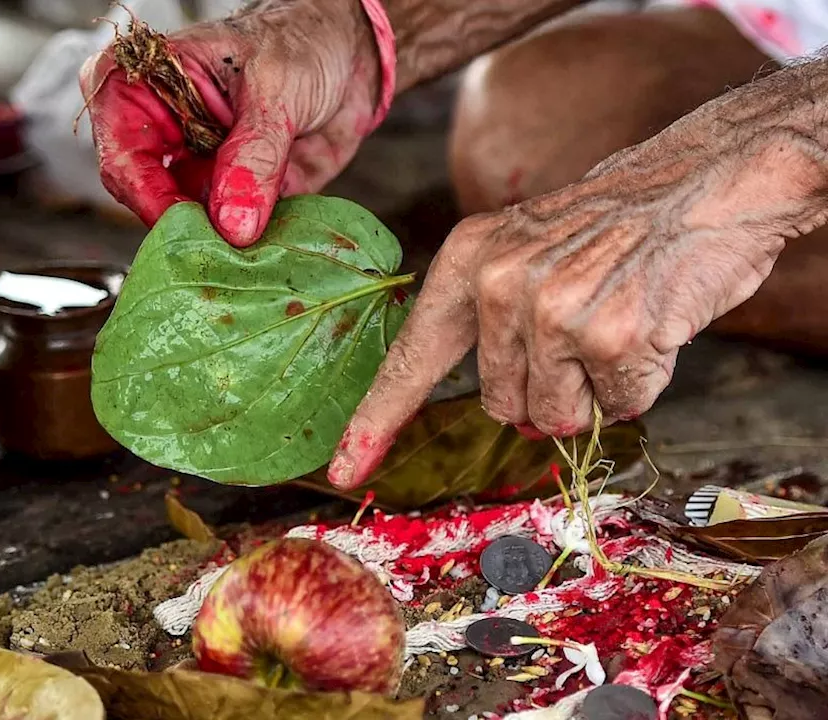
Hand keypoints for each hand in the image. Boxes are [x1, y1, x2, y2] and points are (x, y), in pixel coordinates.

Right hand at [79, 0, 380, 246]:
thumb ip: (255, 155)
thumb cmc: (300, 41)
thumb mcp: (276, 89)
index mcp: (144, 87)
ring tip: (256, 249)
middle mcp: (161, 134)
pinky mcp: (228, 198)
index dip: (149, 196)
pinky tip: (275, 243)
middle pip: (146, 198)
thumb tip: (233, 224)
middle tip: (227, 249)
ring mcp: (194, 169)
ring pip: (187, 224)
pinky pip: (230, 235)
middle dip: (187, 227)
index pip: (123, 153)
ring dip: (222, 242)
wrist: (350, 52)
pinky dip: (251, 245)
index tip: (189, 227)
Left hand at [327, 112, 807, 488]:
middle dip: (549, 390)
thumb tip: (511, 415)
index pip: (412, 358)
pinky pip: (619, 404)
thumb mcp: (530, 253)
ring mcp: (552, 309)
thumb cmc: (618, 226)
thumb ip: (497, 329)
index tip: (346, 469)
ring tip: (621, 321)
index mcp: (467, 260)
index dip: (377, 421)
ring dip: (597, 389)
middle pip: (502, 405)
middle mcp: (500, 284)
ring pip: (558, 415)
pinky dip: (643, 381)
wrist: (707, 179)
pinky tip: (653, 326)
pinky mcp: (609, 334)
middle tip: (588, 329)